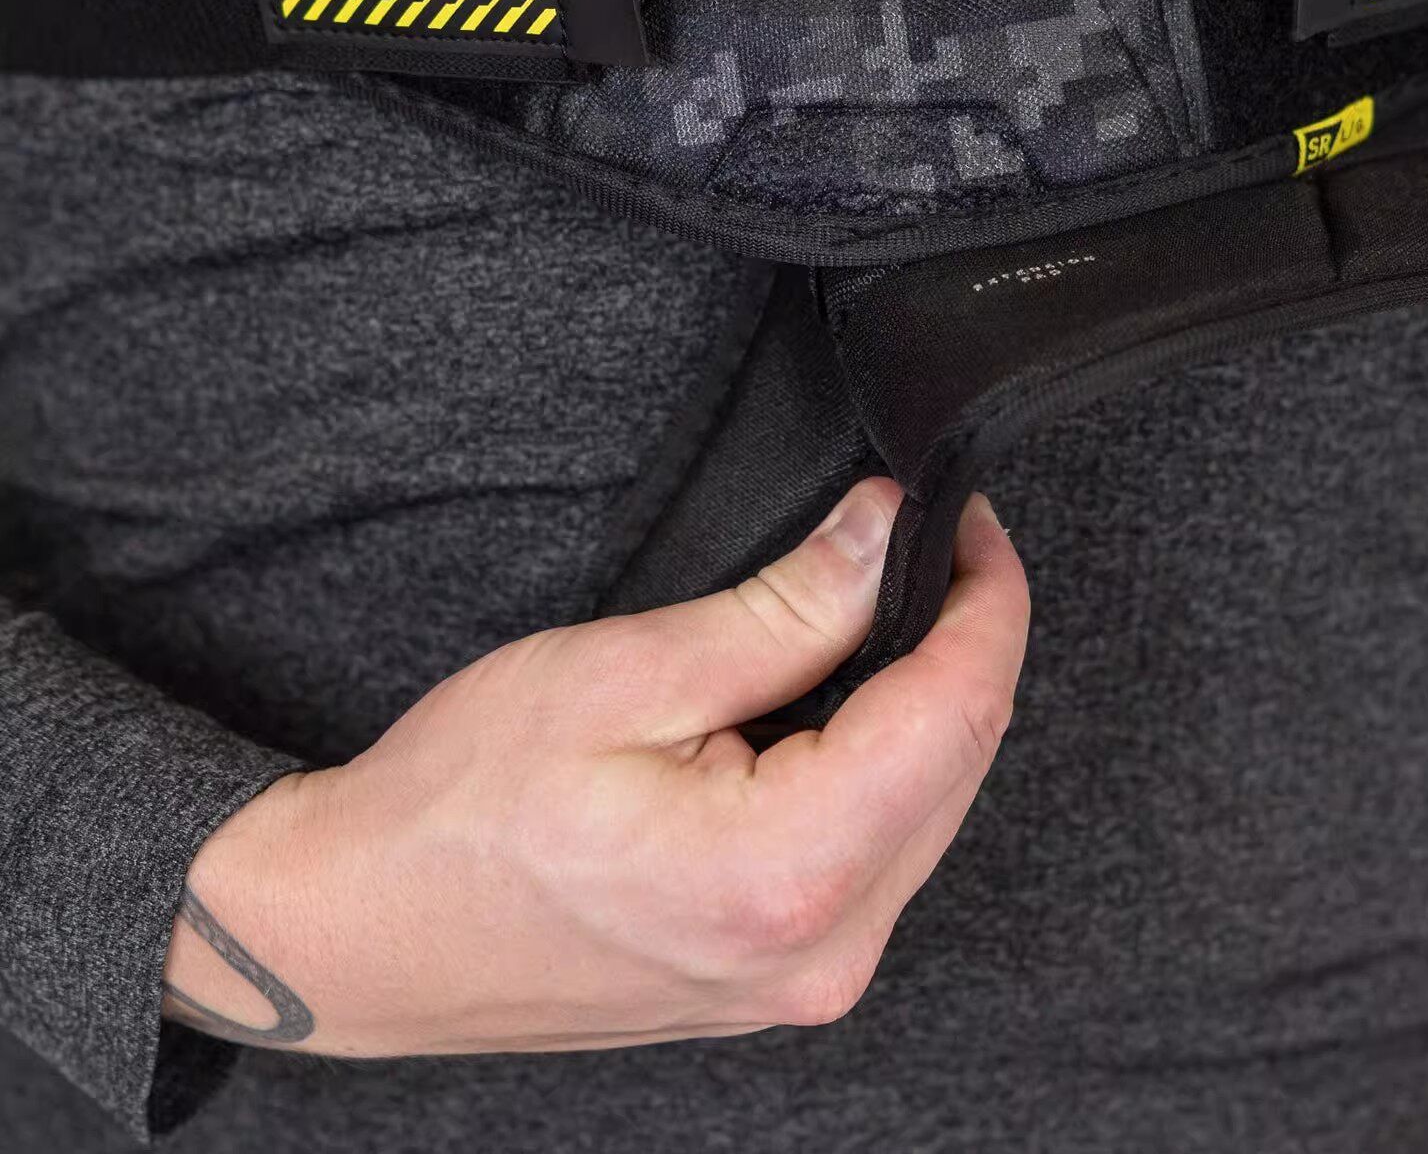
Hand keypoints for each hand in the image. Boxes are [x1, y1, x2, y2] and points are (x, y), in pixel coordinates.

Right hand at [161, 480, 1029, 1055]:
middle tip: (928, 542)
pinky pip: (886, 853)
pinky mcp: (786, 980)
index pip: (956, 713)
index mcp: (783, 873)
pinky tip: (844, 705)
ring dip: (927, 702)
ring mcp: (807, 981)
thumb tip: (884, 534)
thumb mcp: (624, 671)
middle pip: (960, 764)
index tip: (971, 521)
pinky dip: (887, 765)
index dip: (986, 601)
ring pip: (932, 809)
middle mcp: (820, 952)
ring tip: (882, 607)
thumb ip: (784, 610)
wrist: (364, 930)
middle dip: (964, 641)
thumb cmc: (461, 805)